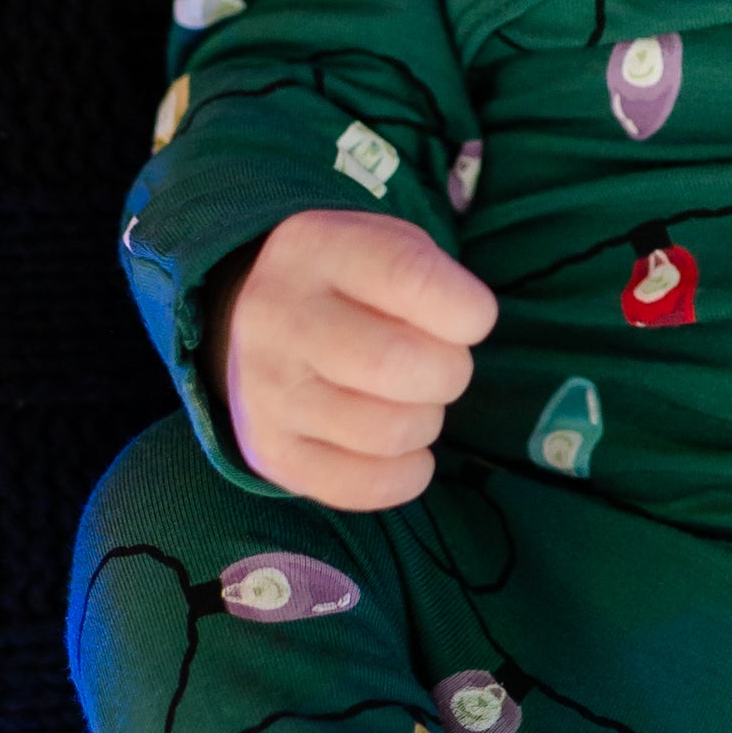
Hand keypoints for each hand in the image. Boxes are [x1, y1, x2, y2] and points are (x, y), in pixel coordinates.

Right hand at [206, 211, 497, 510]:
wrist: (261, 322)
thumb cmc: (353, 284)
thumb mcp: (388, 244)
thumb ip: (431, 278)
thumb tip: (466, 333)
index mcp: (313, 248)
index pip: (412, 279)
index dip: (467, 311)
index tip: (470, 320)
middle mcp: (276, 317)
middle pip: (400, 365)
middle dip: (449, 372)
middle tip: (440, 365)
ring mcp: (263, 390)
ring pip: (389, 432)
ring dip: (426, 422)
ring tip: (411, 400)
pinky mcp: (268, 452)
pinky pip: (363, 487)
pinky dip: (406, 475)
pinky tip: (404, 449)